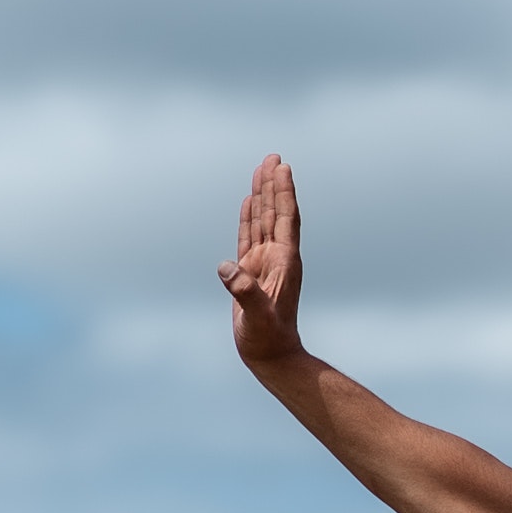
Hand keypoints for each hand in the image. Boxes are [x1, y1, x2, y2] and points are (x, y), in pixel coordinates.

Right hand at [219, 154, 306, 364]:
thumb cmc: (267, 339)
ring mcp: (265, 263)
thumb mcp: (257, 317)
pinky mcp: (251, 271)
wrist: (270, 356)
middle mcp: (277, 258)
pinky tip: (248, 201)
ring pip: (263, 220)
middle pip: (276, 212)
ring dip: (263, 195)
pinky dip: (249, 217)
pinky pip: (249, 237)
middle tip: (273, 156)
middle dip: (274, 184)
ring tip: (262, 168)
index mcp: (284, 262)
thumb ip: (244, 292)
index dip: (283, 193)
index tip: (282, 167)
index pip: (285, 219)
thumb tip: (226, 268)